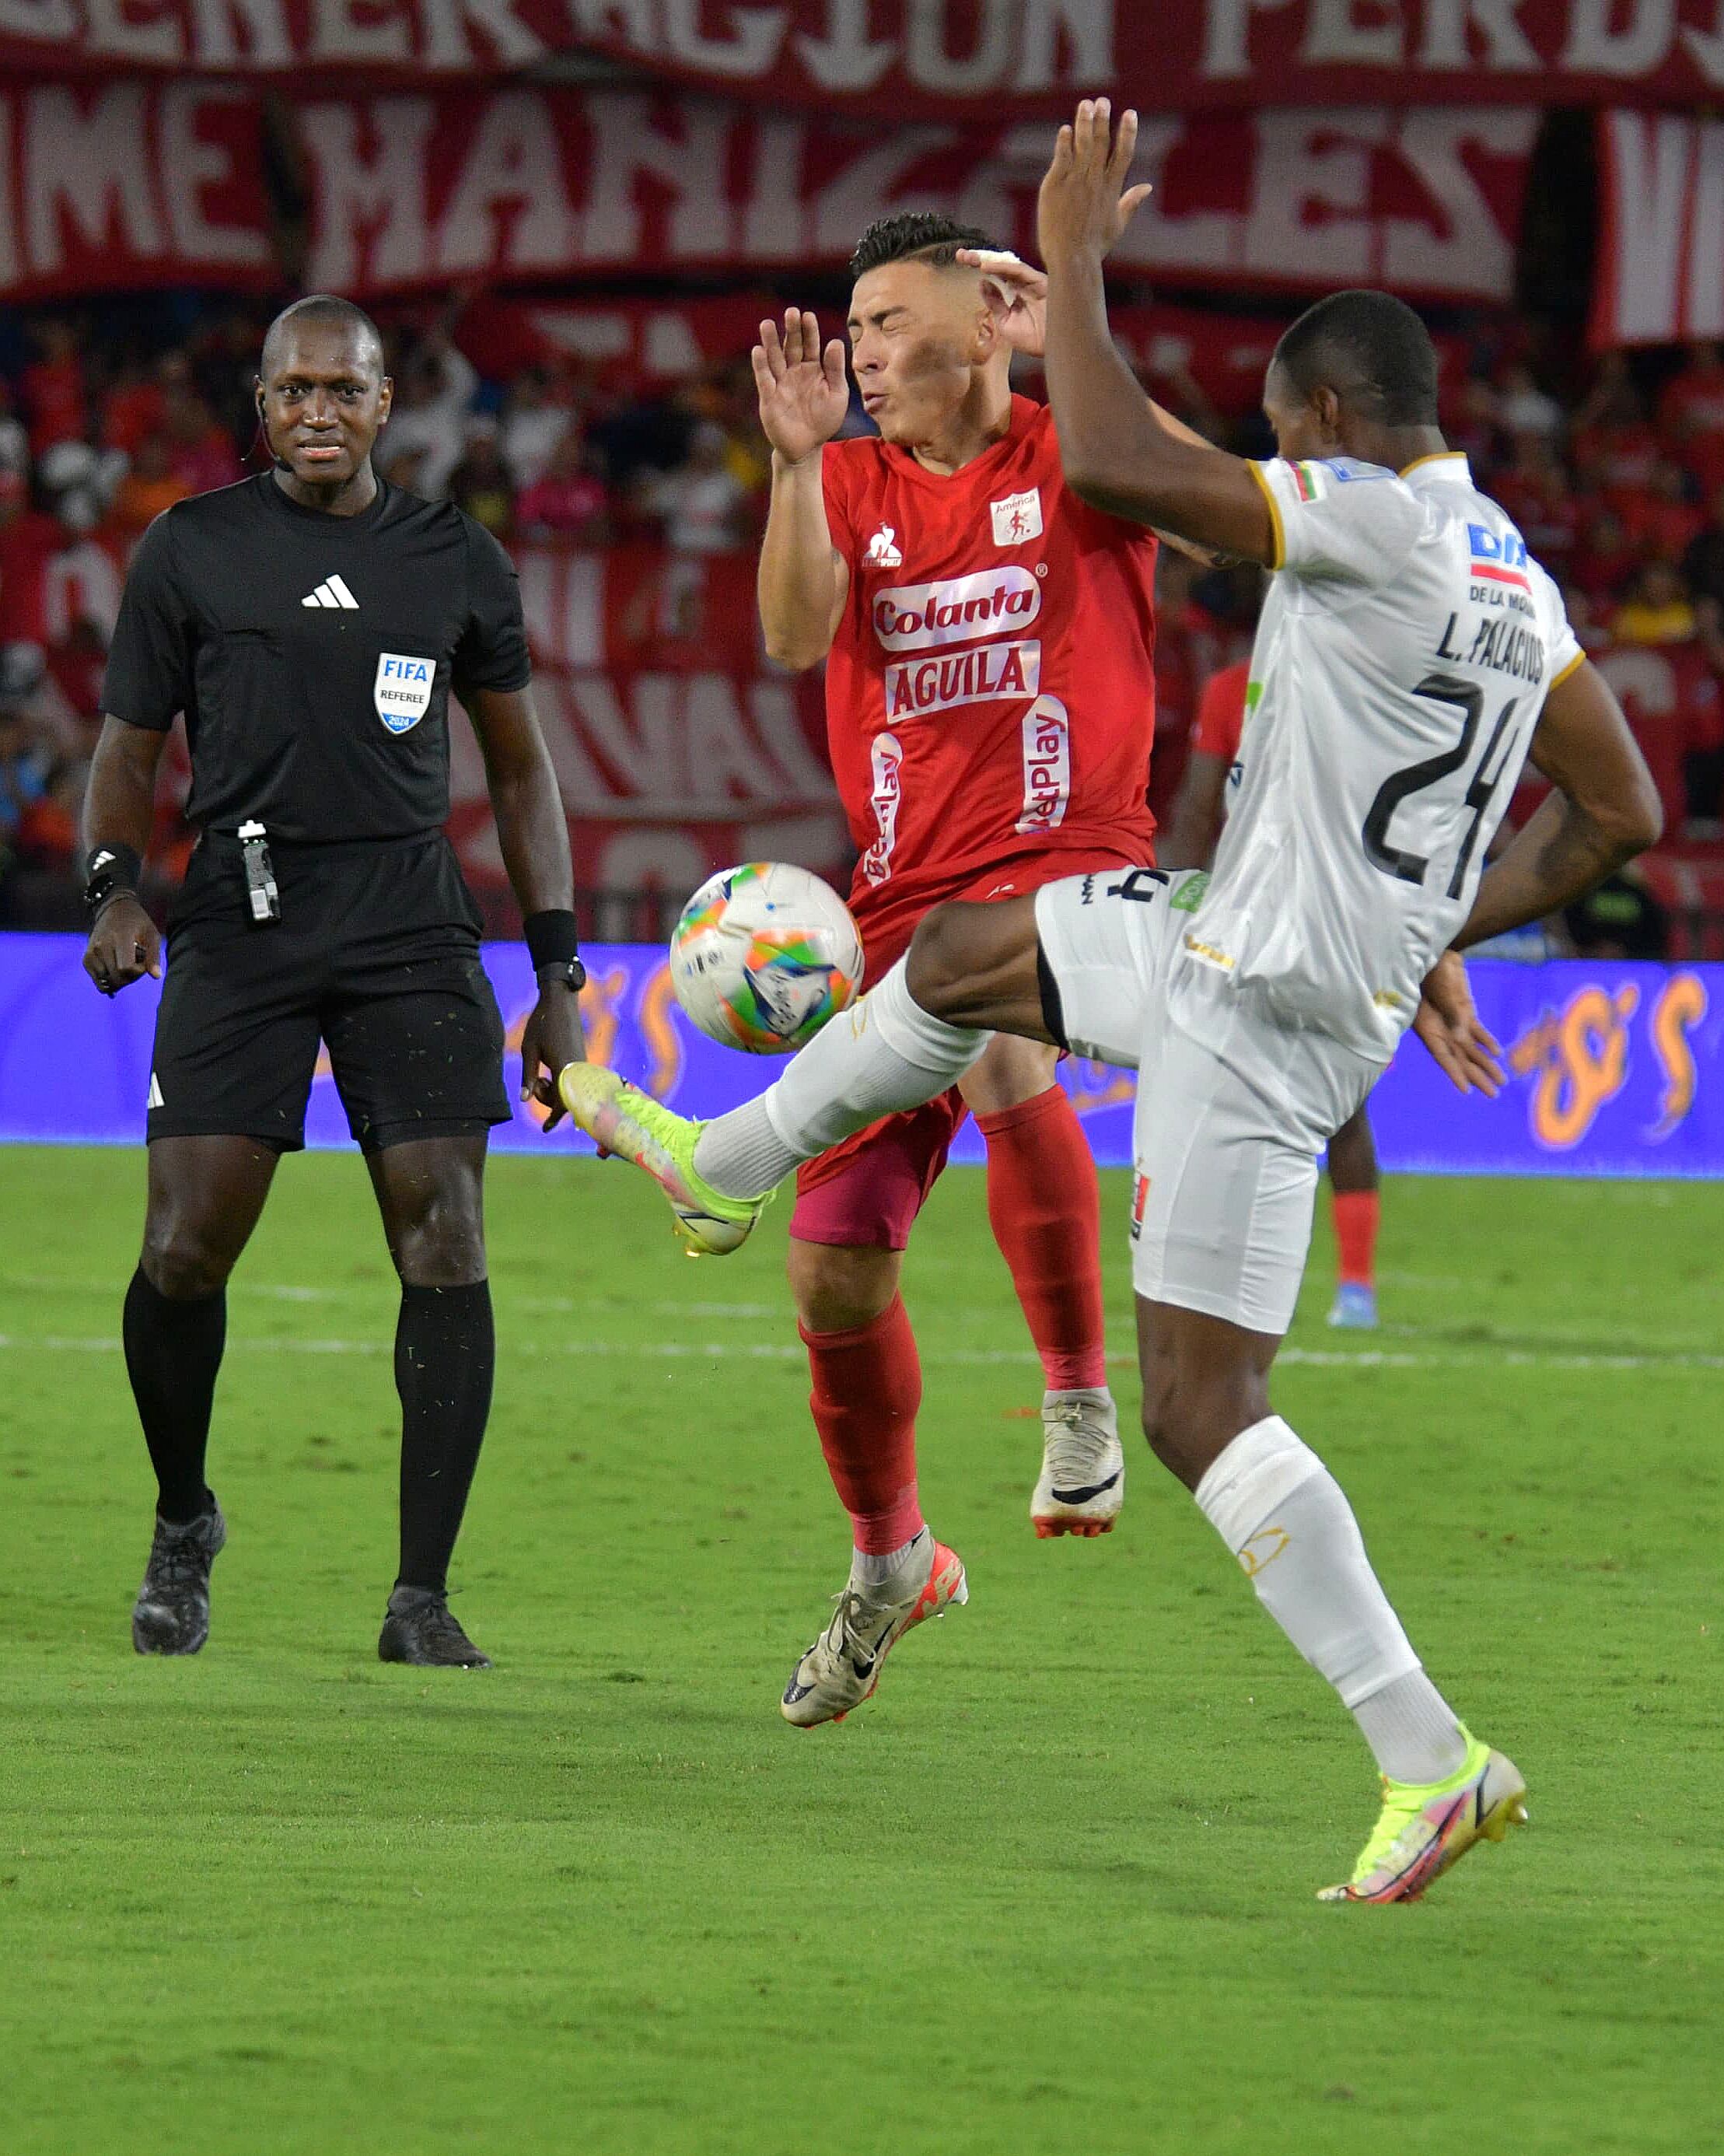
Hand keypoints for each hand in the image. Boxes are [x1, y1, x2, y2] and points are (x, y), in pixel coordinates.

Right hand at [82, 894, 160, 997]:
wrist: (114, 909)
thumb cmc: (137, 923)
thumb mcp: (152, 935)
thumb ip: (154, 956)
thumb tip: (156, 976)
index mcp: (119, 938)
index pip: (125, 968)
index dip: (138, 971)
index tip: (142, 961)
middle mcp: (101, 946)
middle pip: (117, 978)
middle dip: (131, 977)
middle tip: (136, 963)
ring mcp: (91, 953)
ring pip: (108, 982)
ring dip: (120, 979)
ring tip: (125, 962)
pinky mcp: (86, 959)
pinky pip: (99, 981)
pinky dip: (110, 980)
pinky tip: (116, 967)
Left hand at [519, 979, 586, 1132]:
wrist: (560, 1001)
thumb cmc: (542, 1024)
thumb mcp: (529, 1050)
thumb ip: (528, 1076)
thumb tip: (524, 1099)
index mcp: (564, 1068)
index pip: (562, 1102)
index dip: (554, 1118)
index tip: (545, 1129)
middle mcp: (577, 1069)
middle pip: (566, 1099)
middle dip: (548, 1099)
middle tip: (535, 1083)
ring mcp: (581, 1064)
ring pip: (569, 1090)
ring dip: (554, 1090)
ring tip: (541, 1075)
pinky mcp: (581, 1059)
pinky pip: (573, 1080)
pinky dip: (561, 1083)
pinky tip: (548, 1074)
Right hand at [752, 309, 848, 464]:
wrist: (807, 448)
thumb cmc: (824, 420)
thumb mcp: (836, 395)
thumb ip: (836, 370)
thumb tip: (835, 341)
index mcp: (813, 369)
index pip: (810, 344)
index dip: (809, 330)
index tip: (808, 315)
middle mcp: (794, 372)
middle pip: (791, 346)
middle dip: (791, 330)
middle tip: (791, 312)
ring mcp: (780, 383)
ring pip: (774, 358)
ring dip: (770, 342)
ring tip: (766, 324)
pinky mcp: (769, 398)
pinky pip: (764, 379)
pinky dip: (760, 366)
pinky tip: (758, 351)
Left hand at [955, 249, 1047, 357]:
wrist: (1052, 347)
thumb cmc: (1033, 338)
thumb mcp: (1005, 322)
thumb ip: (995, 302)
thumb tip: (983, 283)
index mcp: (1015, 292)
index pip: (994, 276)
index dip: (978, 267)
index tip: (961, 261)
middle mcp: (1022, 283)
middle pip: (998, 267)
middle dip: (980, 259)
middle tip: (961, 255)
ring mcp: (1031, 281)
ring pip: (1007, 266)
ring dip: (988, 261)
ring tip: (971, 259)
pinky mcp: (1039, 281)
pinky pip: (1018, 271)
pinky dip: (1002, 268)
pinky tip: (987, 267)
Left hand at [1037, 98, 1153, 268]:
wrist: (1071, 259)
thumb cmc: (1094, 246)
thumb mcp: (1117, 224)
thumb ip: (1131, 201)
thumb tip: (1147, 187)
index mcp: (1112, 189)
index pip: (1123, 154)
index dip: (1127, 132)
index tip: (1129, 113)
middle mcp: (1095, 181)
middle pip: (1101, 143)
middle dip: (1103, 120)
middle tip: (1102, 101)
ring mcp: (1075, 182)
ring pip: (1081, 146)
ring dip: (1084, 123)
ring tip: (1085, 104)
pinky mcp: (1055, 186)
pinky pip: (1061, 158)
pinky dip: (1064, 143)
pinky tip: (1066, 129)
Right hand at [1414, 950, 1503, 1096]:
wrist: (1436, 951)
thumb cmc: (1432, 968)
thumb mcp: (1440, 989)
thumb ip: (1452, 1013)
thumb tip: (1462, 1035)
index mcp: (1428, 1027)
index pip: (1443, 1056)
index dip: (1454, 1073)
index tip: (1467, 1090)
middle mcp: (1440, 1029)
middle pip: (1460, 1058)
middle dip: (1477, 1076)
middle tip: (1493, 1094)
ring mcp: (1453, 1021)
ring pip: (1471, 1047)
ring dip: (1485, 1063)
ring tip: (1501, 1081)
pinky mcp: (1464, 1011)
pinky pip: (1477, 1030)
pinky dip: (1487, 1041)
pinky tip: (1498, 1053)